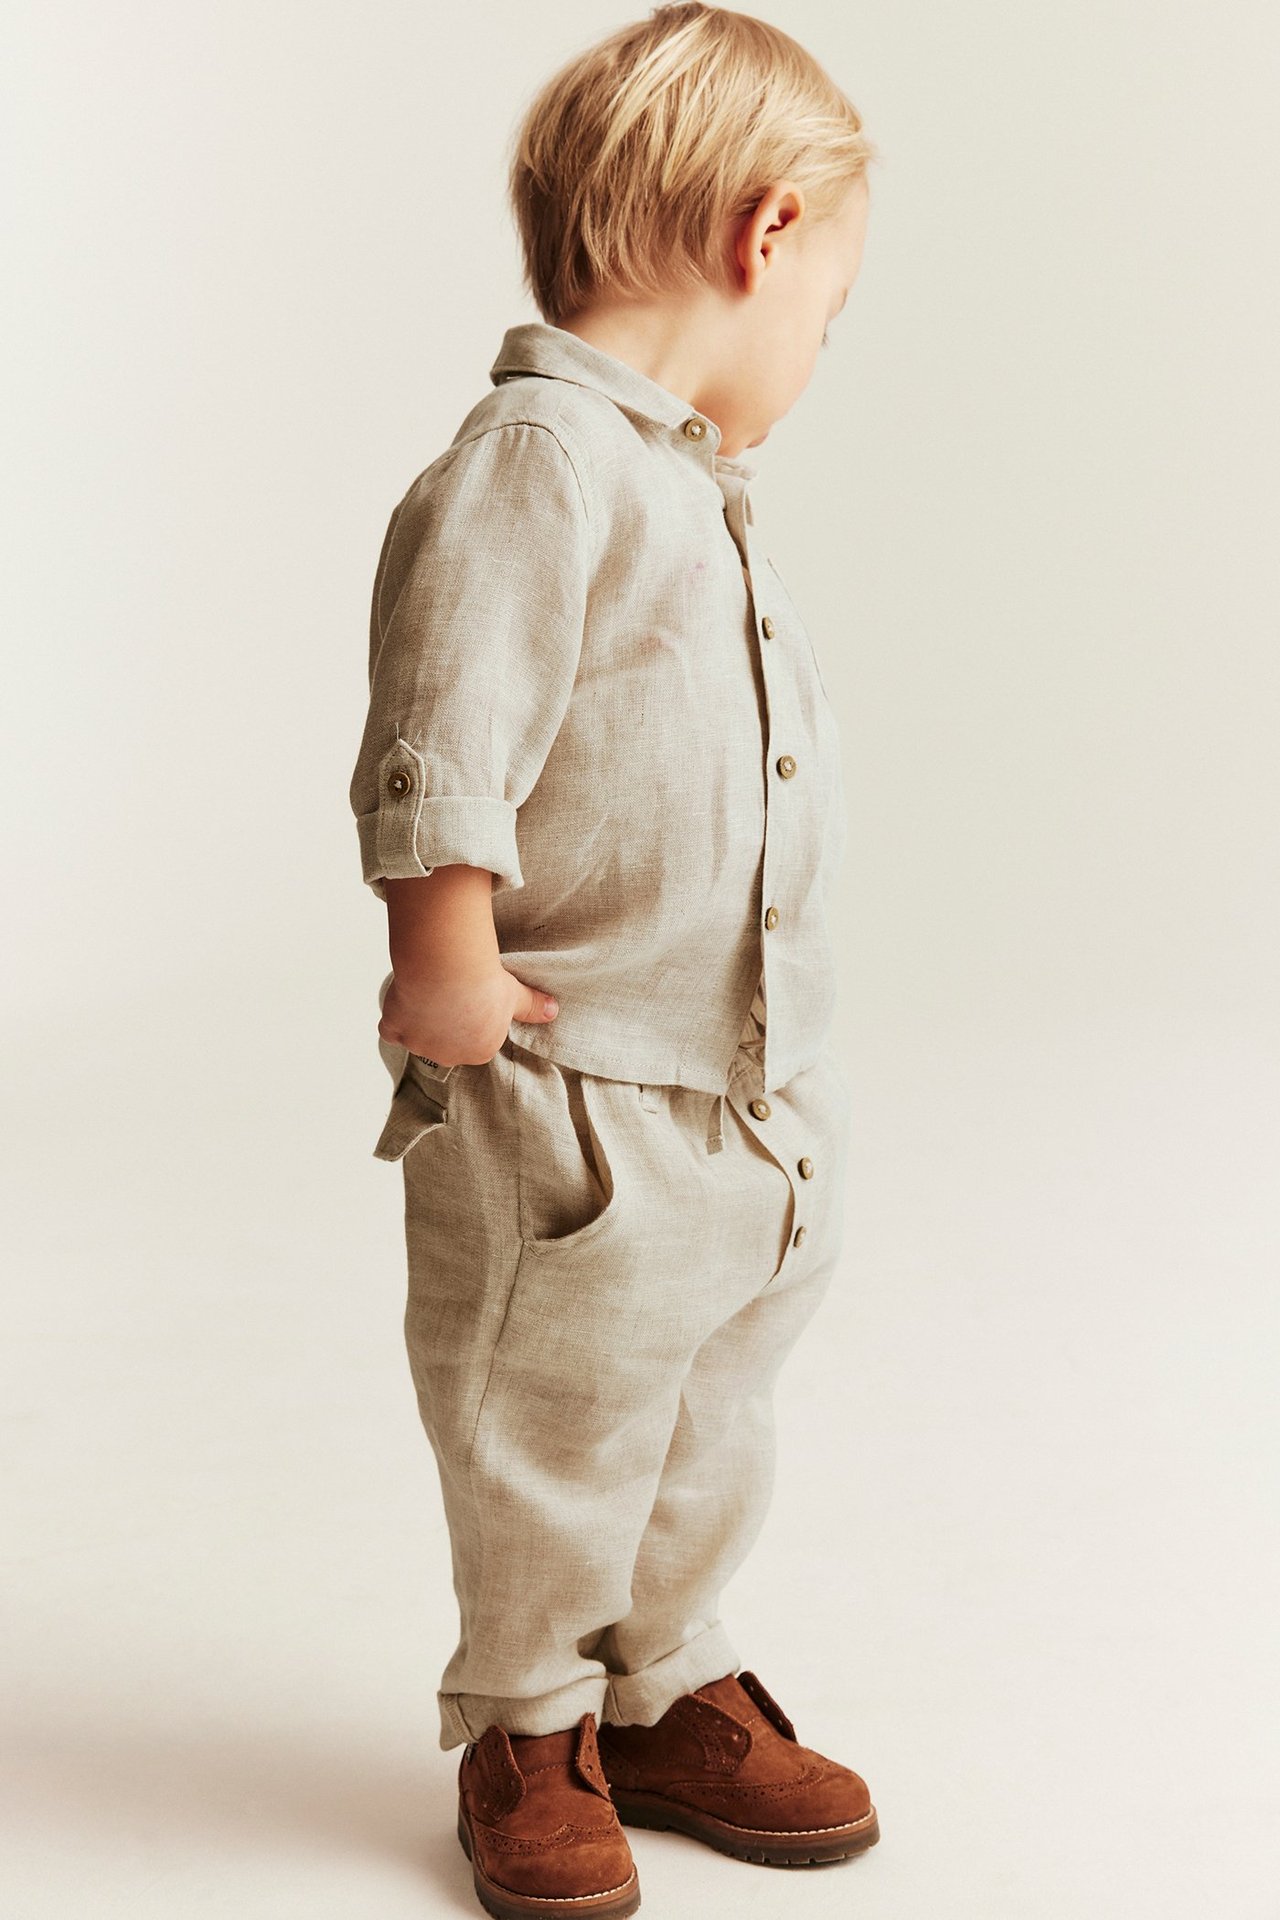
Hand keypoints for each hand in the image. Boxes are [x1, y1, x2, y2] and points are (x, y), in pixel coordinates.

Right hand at [378, 963, 557, 1067]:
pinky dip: (393, 1017)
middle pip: (444, 1045)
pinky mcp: (395, 1029)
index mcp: (480, 1052)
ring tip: (427, 992)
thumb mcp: (516, 993)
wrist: (448, 966)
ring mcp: (419, 1044)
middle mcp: (448, 1056)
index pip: (474, 1042)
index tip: (469, 1001)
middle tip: (448, 995)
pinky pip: (390, 1030)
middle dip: (444, 1026)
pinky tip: (403, 1000)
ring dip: (418, 1020)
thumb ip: (532, 1006)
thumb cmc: (485, 980)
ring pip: (416, 1038)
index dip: (471, 1021)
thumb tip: (553, 1011)